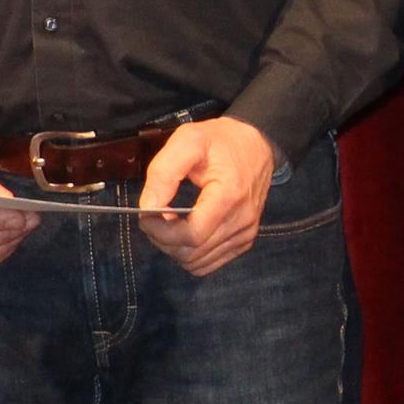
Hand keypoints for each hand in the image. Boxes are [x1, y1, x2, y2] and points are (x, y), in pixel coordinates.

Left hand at [139, 117, 276, 276]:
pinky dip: (190, 253)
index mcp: (229, 196)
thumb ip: (164, 172)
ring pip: (197, 262)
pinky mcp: (244, 240)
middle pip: (191, 252)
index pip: (191, 236)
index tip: (147, 215)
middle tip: (154, 217)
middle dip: (163, 239)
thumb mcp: (188, 140)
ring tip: (170, 223)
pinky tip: (185, 231)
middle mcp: (242, 221)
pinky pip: (209, 263)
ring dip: (174, 248)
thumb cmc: (221, 141)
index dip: (161, 232)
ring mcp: (245, 234)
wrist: (257, 143)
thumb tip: (147, 207)